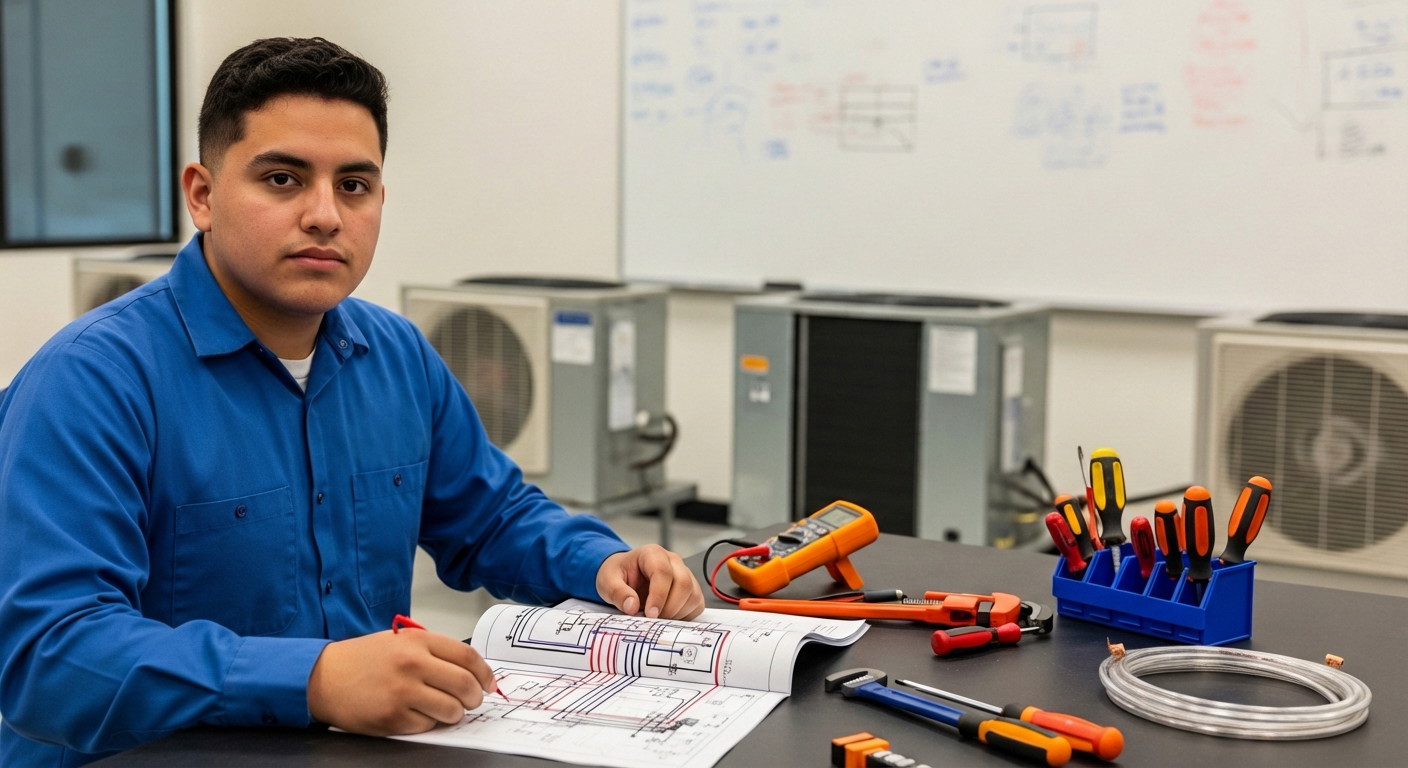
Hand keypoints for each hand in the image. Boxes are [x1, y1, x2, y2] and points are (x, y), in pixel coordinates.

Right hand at [307, 629, 496, 735]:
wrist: (324, 676)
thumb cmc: (363, 659)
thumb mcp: (401, 641)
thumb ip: (434, 652)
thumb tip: (471, 671)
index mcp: (418, 642)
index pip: (468, 658)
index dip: (485, 673)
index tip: (488, 683)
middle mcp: (412, 665)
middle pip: (465, 685)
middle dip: (475, 697)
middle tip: (472, 701)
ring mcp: (402, 692)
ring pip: (451, 710)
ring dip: (454, 714)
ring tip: (445, 710)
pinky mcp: (392, 718)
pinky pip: (427, 726)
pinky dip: (429, 723)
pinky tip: (417, 714)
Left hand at [596, 544, 704, 619]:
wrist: (624, 575)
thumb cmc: (618, 575)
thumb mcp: (607, 582)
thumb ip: (617, 593)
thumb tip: (632, 606)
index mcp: (652, 554)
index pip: (663, 572)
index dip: (659, 595)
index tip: (650, 614)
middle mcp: (672, 561)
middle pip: (684, 583)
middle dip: (670, 607)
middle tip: (653, 620)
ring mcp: (684, 573)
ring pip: (693, 595)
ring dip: (678, 613)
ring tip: (658, 619)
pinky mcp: (691, 588)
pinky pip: (697, 604)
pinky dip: (685, 615)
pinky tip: (668, 617)